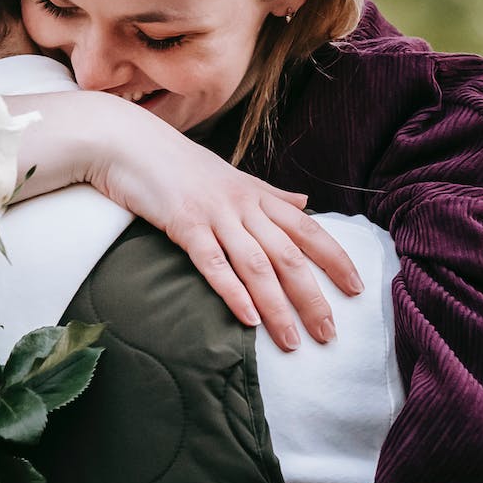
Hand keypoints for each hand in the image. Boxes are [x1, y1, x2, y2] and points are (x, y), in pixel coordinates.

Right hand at [15, 91, 363, 349]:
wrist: (126, 140)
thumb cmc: (176, 163)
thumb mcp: (231, 176)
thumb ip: (270, 195)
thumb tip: (305, 203)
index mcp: (257, 195)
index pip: (309, 229)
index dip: (335, 259)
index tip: (357, 288)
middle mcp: (243, 204)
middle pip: (289, 255)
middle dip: (313, 296)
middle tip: (329, 333)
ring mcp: (214, 214)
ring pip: (257, 266)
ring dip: (278, 307)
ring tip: (292, 342)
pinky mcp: (183, 224)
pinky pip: (214, 263)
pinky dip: (233, 292)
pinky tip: (248, 320)